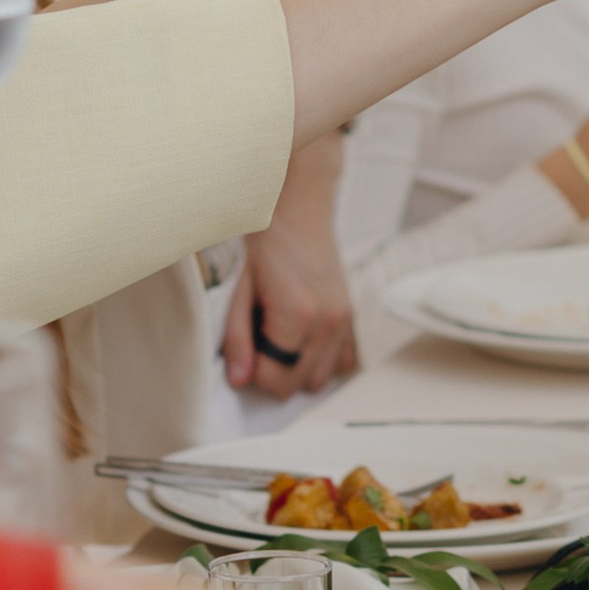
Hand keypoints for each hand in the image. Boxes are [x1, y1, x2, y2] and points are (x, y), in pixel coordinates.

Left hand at [223, 137, 358, 398]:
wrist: (299, 205)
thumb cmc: (268, 239)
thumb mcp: (240, 288)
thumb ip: (238, 337)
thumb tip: (238, 378)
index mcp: (296, 315)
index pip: (274, 380)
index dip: (253, 369)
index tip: (245, 346)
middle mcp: (327, 322)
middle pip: (296, 384)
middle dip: (272, 370)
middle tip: (259, 336)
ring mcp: (344, 319)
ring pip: (320, 378)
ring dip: (296, 366)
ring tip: (279, 334)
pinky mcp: (350, 315)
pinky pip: (342, 361)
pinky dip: (321, 359)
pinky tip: (302, 338)